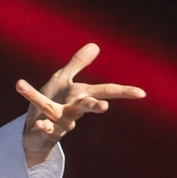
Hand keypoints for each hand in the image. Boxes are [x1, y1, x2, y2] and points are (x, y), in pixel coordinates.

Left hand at [17, 43, 144, 166]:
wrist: (34, 130)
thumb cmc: (52, 101)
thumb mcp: (63, 80)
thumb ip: (77, 63)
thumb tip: (95, 45)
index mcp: (79, 95)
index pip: (104, 92)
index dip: (123, 92)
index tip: (141, 94)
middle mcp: (72, 110)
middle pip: (86, 106)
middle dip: (94, 106)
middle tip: (104, 108)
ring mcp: (60, 123)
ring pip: (56, 113)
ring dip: (49, 109)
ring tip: (45, 108)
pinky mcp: (45, 132)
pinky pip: (44, 129)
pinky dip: (42, 126)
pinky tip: (39, 124)